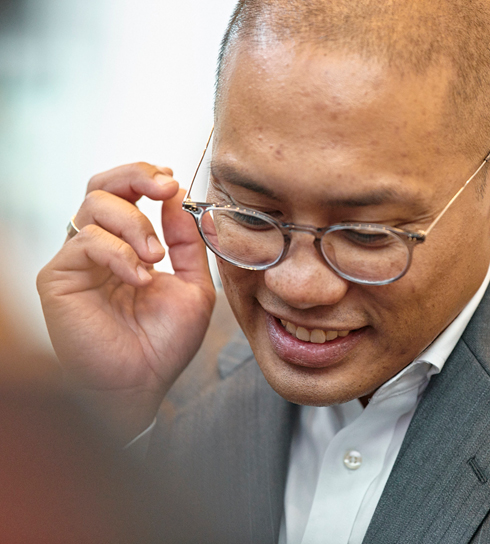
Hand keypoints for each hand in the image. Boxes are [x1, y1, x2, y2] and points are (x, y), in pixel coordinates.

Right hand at [37, 163, 215, 441]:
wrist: (143, 384)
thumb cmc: (163, 343)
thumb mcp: (193, 284)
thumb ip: (187, 241)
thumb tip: (179, 195)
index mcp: (127, 245)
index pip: (125, 192)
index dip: (145, 176)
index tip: (173, 181)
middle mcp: (97, 248)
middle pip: (101, 185)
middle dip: (135, 176)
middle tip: (164, 187)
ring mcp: (76, 261)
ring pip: (94, 205)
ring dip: (136, 224)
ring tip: (155, 257)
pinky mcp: (58, 277)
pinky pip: (86, 241)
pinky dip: (119, 253)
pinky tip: (139, 278)